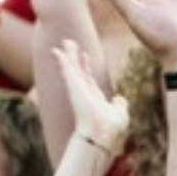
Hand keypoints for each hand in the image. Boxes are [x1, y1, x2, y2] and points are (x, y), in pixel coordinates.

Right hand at [52, 39, 129, 155]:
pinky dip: (62, 59)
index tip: (85, 55)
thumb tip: (120, 99)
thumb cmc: (111, 128)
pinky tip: (56, 50)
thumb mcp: (120, 113)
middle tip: (69, 43)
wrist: (101, 133)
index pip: (88, 79)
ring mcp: (77, 89)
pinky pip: (66, 69)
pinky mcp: (73, 86)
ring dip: (67, 54)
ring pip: (71, 67)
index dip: (86, 67)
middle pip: (77, 70)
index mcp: (93, 98)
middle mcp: (83, 93)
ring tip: (65, 42)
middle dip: (74, 57)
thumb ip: (120, 105)